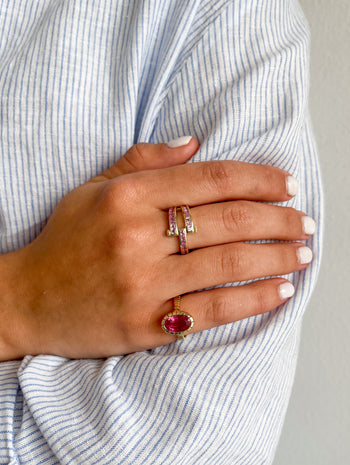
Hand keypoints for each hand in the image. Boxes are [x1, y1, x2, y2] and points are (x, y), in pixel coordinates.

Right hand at [0, 138, 314, 359]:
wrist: (29, 299)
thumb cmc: (65, 241)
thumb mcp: (94, 188)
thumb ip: (144, 160)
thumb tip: (197, 143)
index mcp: (127, 196)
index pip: (212, 179)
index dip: (260, 179)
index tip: (288, 185)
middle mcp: (137, 237)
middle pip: (230, 221)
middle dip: (280, 219)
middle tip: (305, 222)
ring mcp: (143, 284)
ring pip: (230, 265)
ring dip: (277, 257)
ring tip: (303, 254)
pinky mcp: (146, 324)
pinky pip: (214, 310)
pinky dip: (254, 300)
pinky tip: (280, 291)